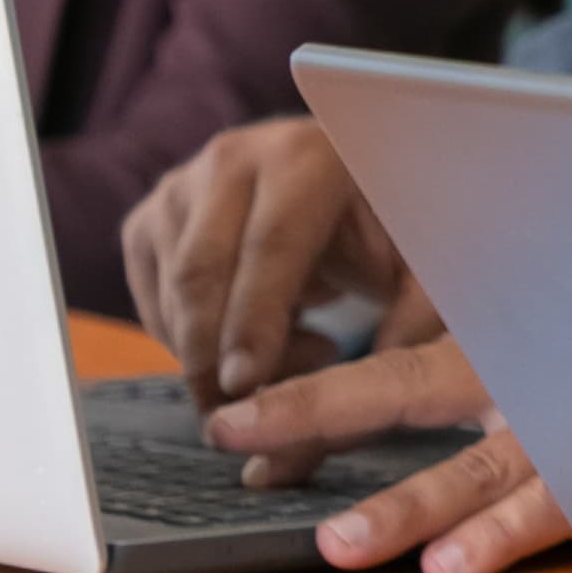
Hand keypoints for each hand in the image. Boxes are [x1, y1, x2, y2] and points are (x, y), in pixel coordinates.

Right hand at [122, 116, 425, 407]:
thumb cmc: (391, 239)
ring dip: (212, 353)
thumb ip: (410, 324)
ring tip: (298, 359)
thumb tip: (369, 401)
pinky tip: (255, 344)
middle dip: (215, 356)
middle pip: (204, 271)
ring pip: (172, 292)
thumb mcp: (422, 273)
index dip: (256, 319)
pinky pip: (152, 302)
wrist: (346, 197)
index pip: (272, 244)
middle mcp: (236, 156)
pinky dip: (189, 343)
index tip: (245, 384)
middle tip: (244, 416)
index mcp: (310, 156)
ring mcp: (183, 183)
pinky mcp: (150, 219)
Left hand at [201, 336, 571, 572]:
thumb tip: (399, 393)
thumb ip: (489, 362)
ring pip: (487, 465)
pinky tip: (456, 568)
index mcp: (513, 344)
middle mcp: (540, 375)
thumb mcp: (566, 341)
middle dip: (330, 414)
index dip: (311, 396)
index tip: (228, 425)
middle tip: (247, 451)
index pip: (394, 366)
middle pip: (422, 385)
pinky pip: (567, 508)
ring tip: (340, 548)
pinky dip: (508, 537)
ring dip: (414, 504)